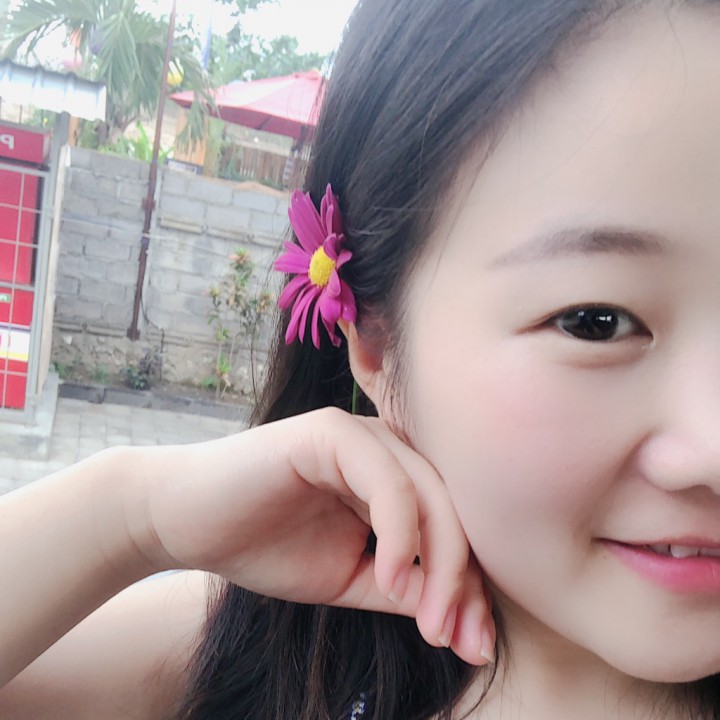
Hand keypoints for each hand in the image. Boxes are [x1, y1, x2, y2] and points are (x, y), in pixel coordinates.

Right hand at [134, 407, 494, 664]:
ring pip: (430, 494)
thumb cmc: (262, 544)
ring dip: (441, 564)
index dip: (471, 588)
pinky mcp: (331, 431)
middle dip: (466, 583)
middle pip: (454, 511)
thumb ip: (400, 589)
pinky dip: (398, 532)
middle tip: (467, 644)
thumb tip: (461, 617)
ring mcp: (361, 434)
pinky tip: (388, 579)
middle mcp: (387, 449)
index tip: (475, 647)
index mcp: (395, 478)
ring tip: (434, 625)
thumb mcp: (346, 578)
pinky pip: (387, 480)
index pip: (454, 529)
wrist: (184, 520)